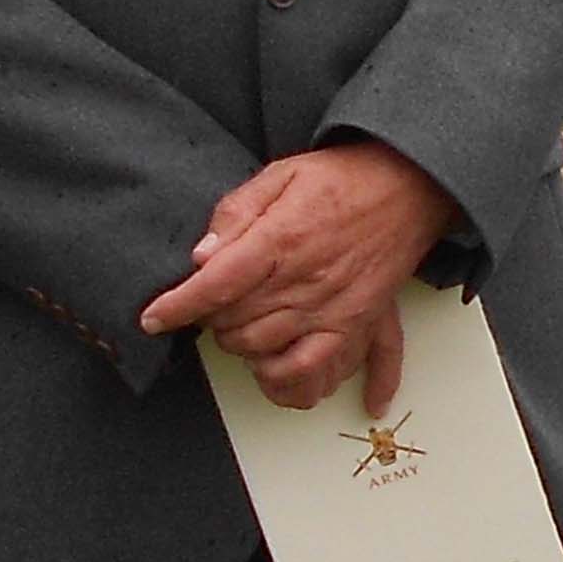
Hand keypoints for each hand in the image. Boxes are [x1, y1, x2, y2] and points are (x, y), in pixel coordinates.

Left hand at [138, 142, 457, 413]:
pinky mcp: (359, 324)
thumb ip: (235, 213)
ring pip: (271, 355)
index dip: (177, 306)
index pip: (215, 285)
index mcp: (282, 240)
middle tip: (215, 307)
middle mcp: (307, 281)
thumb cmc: (341, 179)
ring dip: (246, 351)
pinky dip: (303, 386)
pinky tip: (284, 383)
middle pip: (238, 327)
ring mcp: (335, 309)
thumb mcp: (280, 175)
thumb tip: (201, 256)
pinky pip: (328, 371)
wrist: (409, 186)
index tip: (153, 319)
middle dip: (213, 323)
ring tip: (244, 332)